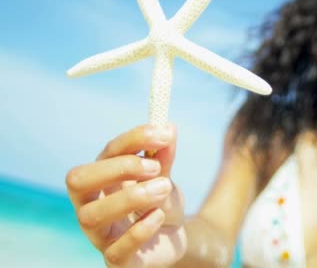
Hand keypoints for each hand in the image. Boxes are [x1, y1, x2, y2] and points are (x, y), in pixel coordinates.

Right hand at [66, 124, 186, 267]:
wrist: (173, 239)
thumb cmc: (159, 203)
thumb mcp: (164, 178)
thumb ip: (164, 157)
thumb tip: (168, 127)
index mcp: (102, 178)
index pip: (106, 152)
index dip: (133, 140)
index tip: (164, 134)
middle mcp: (92, 204)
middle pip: (78, 181)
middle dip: (117, 168)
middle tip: (154, 167)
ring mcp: (100, 234)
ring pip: (92, 215)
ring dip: (131, 197)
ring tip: (164, 188)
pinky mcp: (116, 260)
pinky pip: (115, 250)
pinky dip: (138, 231)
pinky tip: (158, 217)